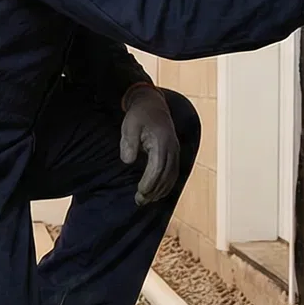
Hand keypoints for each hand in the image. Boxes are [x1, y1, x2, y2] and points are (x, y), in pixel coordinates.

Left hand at [119, 84, 180, 207]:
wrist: (152, 104)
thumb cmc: (138, 115)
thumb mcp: (129, 125)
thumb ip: (128, 142)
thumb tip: (128, 161)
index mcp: (162, 141)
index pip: (158, 167)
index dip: (149, 182)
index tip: (140, 192)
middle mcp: (172, 147)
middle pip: (166, 175)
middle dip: (153, 190)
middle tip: (139, 201)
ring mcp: (175, 150)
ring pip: (171, 176)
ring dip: (160, 190)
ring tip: (146, 200)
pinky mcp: (174, 153)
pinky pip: (173, 173)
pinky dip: (166, 185)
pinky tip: (157, 193)